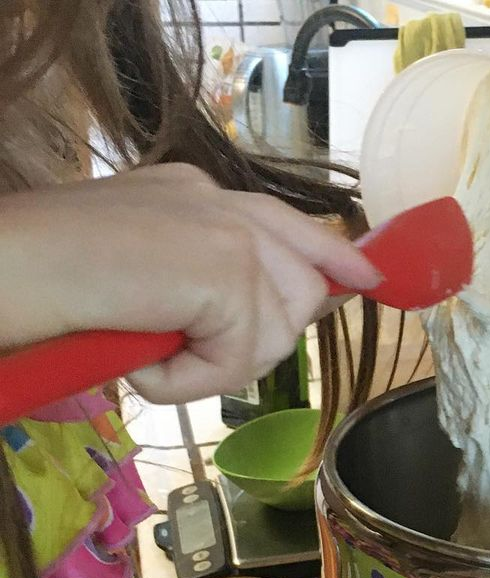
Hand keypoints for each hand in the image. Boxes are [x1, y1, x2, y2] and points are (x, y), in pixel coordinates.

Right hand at [0, 164, 378, 403]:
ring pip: (275, 332)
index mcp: (198, 196)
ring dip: (215, 363)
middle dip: (256, 337)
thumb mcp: (140, 274)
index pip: (291, 227)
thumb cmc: (50, 280)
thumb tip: (265, 314)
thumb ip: (202, 279)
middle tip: (188, 344)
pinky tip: (146, 360)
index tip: (364, 279)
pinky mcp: (226, 271)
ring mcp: (228, 233)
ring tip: (152, 347)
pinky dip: (190, 380)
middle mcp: (222, 205)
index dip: (332, 256)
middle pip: (300, 289)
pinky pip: (239, 359)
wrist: (5, 269)